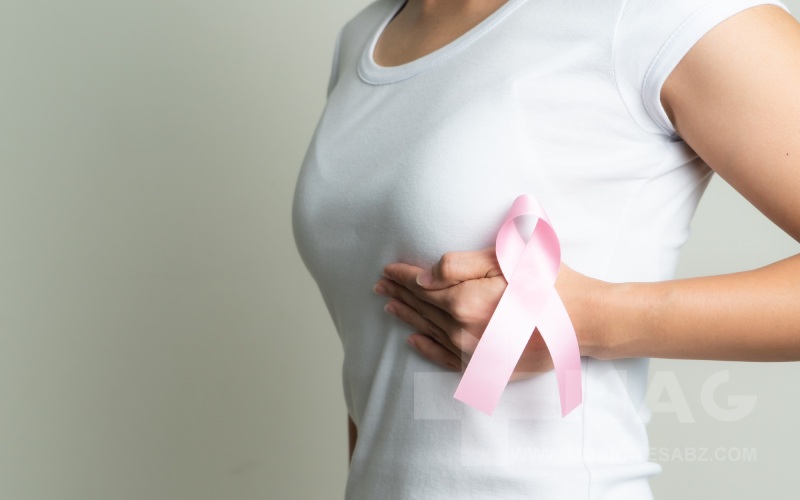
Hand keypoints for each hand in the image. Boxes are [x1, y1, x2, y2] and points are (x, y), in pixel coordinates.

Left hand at [374, 248, 605, 379]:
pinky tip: (412, 340)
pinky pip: (445, 358)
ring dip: (408, 316)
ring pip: (429, 330)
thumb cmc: (547, 282)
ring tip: (389, 306)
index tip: (387, 269)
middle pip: (423, 307)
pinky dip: (426, 348)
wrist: (583, 321)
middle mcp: (462, 330)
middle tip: (380, 284)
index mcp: (464, 300)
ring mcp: (472, 352)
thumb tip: (423, 277)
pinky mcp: (485, 367)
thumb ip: (459, 265)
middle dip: (400, 293)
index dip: (402, 276)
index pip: (422, 285)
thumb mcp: (505, 259)